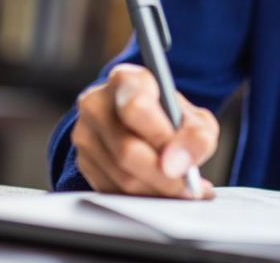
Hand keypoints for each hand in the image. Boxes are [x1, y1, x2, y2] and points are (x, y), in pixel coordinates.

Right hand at [72, 63, 218, 198]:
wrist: (141, 122)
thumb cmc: (168, 116)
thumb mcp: (193, 118)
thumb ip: (197, 136)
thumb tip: (181, 164)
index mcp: (126, 80)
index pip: (135, 108)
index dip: (160, 138)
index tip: (183, 162)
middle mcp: (97, 103)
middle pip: (127, 150)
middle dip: (164, 177)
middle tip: (190, 188)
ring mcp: (85, 134)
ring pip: (121, 176)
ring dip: (157, 191)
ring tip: (183, 192)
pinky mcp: (83, 161)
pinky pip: (113, 190)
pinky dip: (142, 199)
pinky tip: (163, 194)